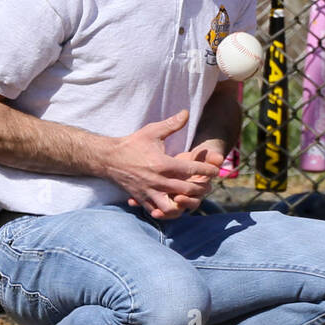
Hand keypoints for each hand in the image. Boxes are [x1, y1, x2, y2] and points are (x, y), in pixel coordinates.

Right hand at [105, 111, 221, 219]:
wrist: (108, 159)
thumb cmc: (132, 144)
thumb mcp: (152, 131)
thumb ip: (172, 124)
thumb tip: (186, 112)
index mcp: (162, 164)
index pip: (191, 170)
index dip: (206, 171)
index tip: (215, 171)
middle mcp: (157, 181)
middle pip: (186, 190)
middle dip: (201, 188)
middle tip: (208, 185)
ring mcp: (148, 192)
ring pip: (172, 207)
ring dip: (183, 204)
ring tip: (190, 197)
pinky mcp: (141, 199)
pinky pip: (157, 212)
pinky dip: (167, 212)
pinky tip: (175, 205)